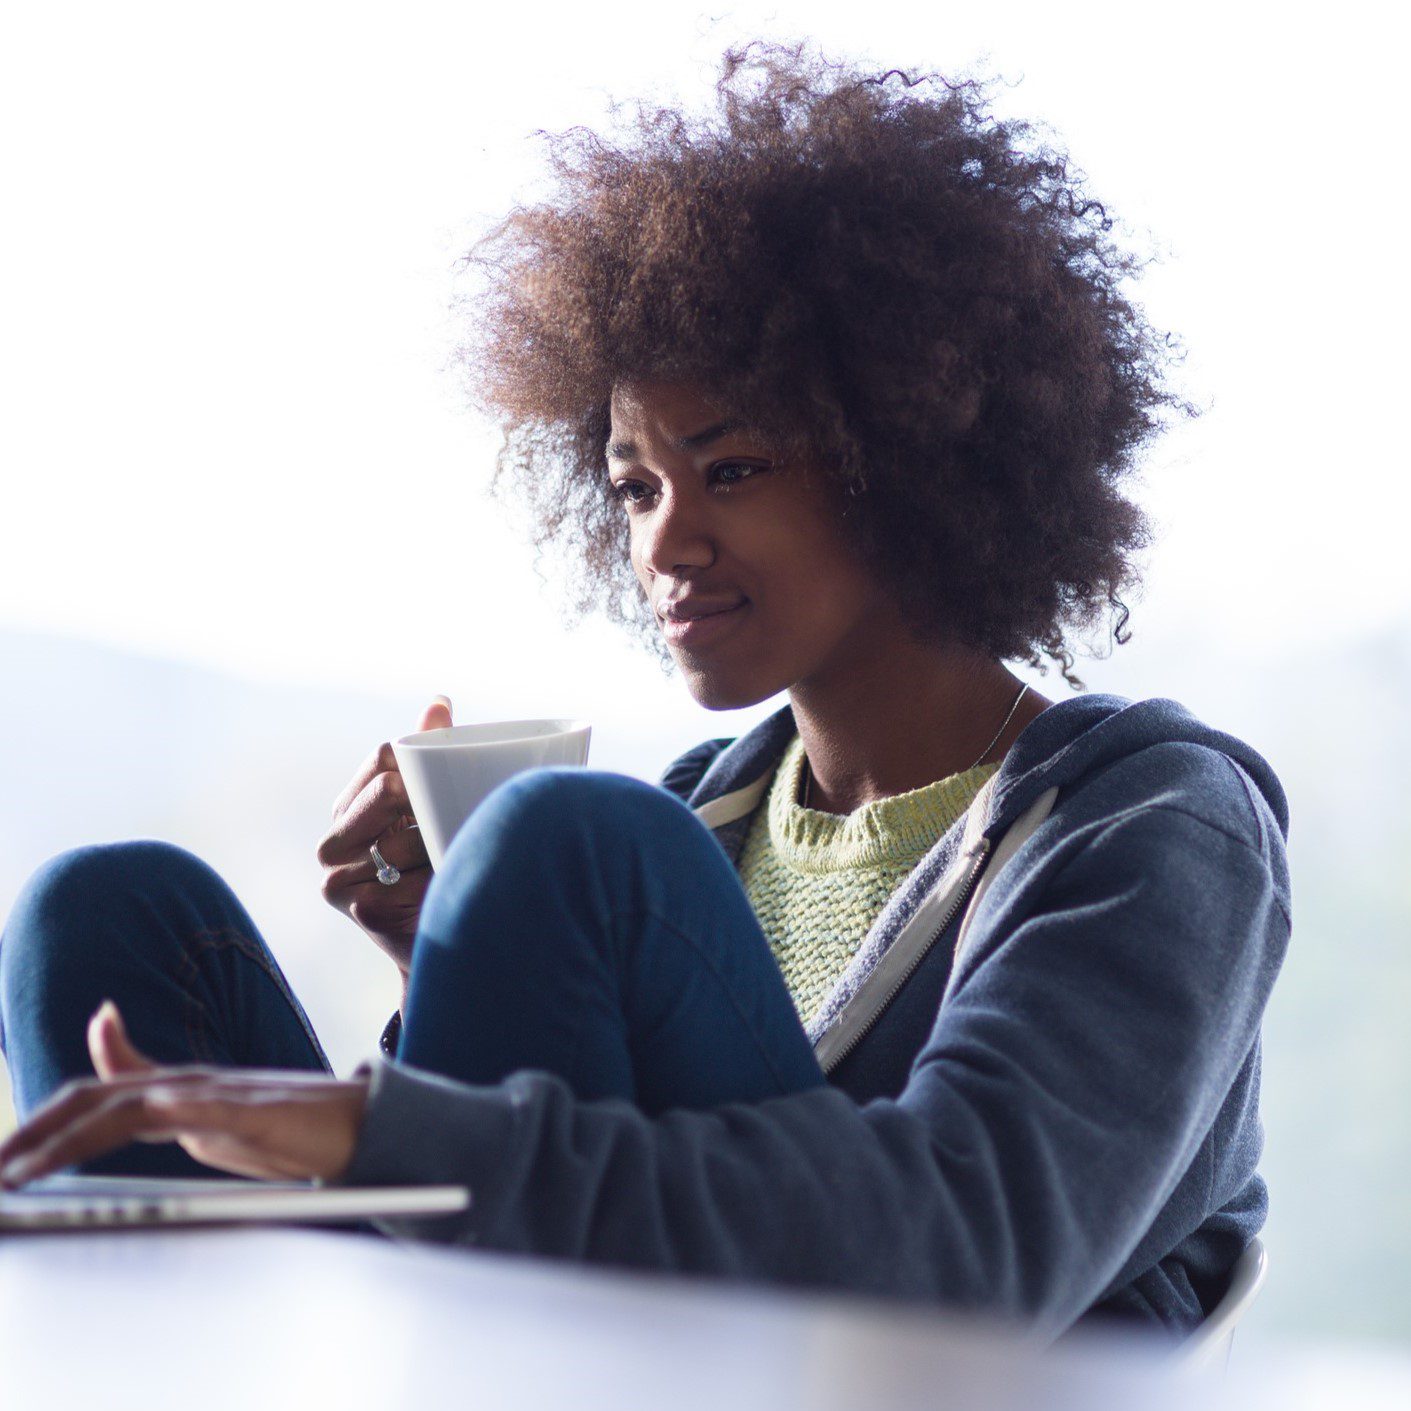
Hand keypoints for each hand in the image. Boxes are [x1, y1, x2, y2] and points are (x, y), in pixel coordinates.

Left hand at [0, 1002, 368, 1188]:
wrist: (356, 1123)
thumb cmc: (287, 1128)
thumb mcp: (211, 1122)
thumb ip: (163, 1109)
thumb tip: (132, 1094)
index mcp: (177, 1090)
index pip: (96, 1091)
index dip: (42, 1121)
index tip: (2, 1159)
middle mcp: (187, 1083)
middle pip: (95, 1097)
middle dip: (34, 1133)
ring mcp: (214, 1093)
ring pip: (123, 1105)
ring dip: (62, 1138)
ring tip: (19, 1171)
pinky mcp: (244, 1110)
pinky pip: (181, 1111)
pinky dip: (137, 1121)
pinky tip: (117, 1130)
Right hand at [317, 694, 452, 983]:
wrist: (451, 939)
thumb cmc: (444, 864)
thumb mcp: (441, 807)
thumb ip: (433, 755)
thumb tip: (439, 701)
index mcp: (353, 806)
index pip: (383, 759)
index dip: (420, 763)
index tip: (450, 777)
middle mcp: (337, 841)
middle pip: (384, 792)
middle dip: (425, 802)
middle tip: (458, 816)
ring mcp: (341, 880)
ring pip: (397, 840)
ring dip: (435, 848)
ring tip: (454, 857)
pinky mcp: (361, 911)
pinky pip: (405, 883)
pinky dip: (432, 886)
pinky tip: (442, 890)